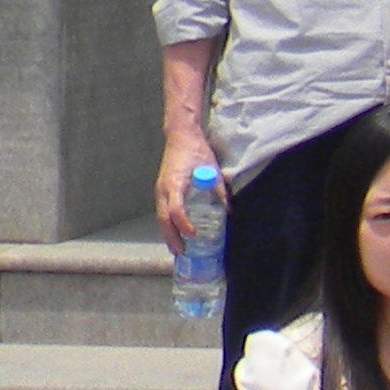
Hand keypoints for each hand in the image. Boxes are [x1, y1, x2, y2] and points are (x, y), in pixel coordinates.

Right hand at [155, 125, 216, 246]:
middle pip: (163, 219)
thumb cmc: (196, 151)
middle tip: (181, 252)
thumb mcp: (211, 169)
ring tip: (177, 250)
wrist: (180, 137)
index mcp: (174, 183)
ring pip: (161, 217)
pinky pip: (162, 211)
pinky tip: (174, 234)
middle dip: (172, 237)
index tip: (194, 234)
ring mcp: (160, 190)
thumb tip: (228, 210)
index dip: (184, 224)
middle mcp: (163, 189)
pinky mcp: (162, 190)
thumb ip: (219, 190)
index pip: (176, 209)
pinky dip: (167, 225)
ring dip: (167, 234)